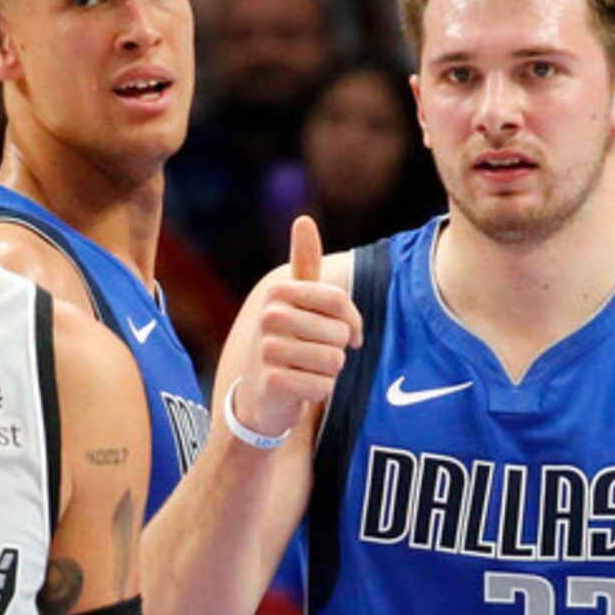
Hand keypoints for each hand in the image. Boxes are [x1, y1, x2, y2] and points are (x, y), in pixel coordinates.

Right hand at [233, 217, 359, 441]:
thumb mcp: (295, 302)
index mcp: (279, 292)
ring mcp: (267, 349)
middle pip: (340, 333)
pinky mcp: (271, 381)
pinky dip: (318, 392)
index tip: (350, 334)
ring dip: (327, 373)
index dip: (353, 323)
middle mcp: (269, 316)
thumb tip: (303, 219)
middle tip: (314, 357)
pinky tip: (299, 390)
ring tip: (305, 371)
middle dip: (337, 351)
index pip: (340, 302)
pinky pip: (323, 386)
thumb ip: (303, 264)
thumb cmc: (289, 342)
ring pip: (334, 361)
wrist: (261, 395)